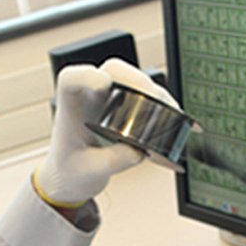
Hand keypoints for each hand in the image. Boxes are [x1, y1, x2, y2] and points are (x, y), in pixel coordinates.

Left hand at [34, 58, 177, 207]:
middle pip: (112, 70)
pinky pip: (147, 95)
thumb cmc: (71, 168)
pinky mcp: (128, 106)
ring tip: (171, 111)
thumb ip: (111, 161)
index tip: (103, 84)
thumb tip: (138, 151)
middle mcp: (91, 96)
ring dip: (155, 92)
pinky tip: (174, 116)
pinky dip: (162, 102)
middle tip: (150, 95)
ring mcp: (111, 99)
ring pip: (135, 80)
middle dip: (134, 78)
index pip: (71, 79)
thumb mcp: (88, 171)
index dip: (86, 75)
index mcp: (71, 107)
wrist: (73, 175)